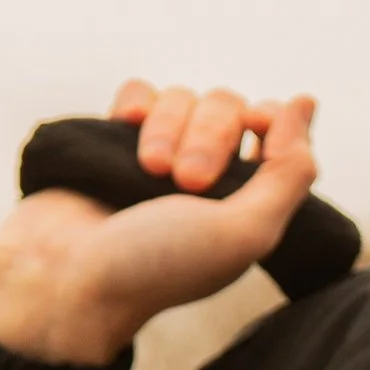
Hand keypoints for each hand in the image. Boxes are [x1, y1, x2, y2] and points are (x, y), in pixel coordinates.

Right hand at [0, 79, 318, 365]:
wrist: (64, 276)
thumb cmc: (157, 267)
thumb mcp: (246, 233)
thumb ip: (290, 172)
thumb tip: (305, 103)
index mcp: (245, 201)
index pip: (276, 129)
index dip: (269, 122)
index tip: (253, 136)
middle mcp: (207, 175)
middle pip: (228, 105)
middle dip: (210, 135)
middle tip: (186, 182)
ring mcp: (158, 156)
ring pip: (183, 97)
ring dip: (169, 126)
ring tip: (148, 169)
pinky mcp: (112, 142)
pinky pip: (139, 93)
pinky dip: (137, 102)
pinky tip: (126, 125)